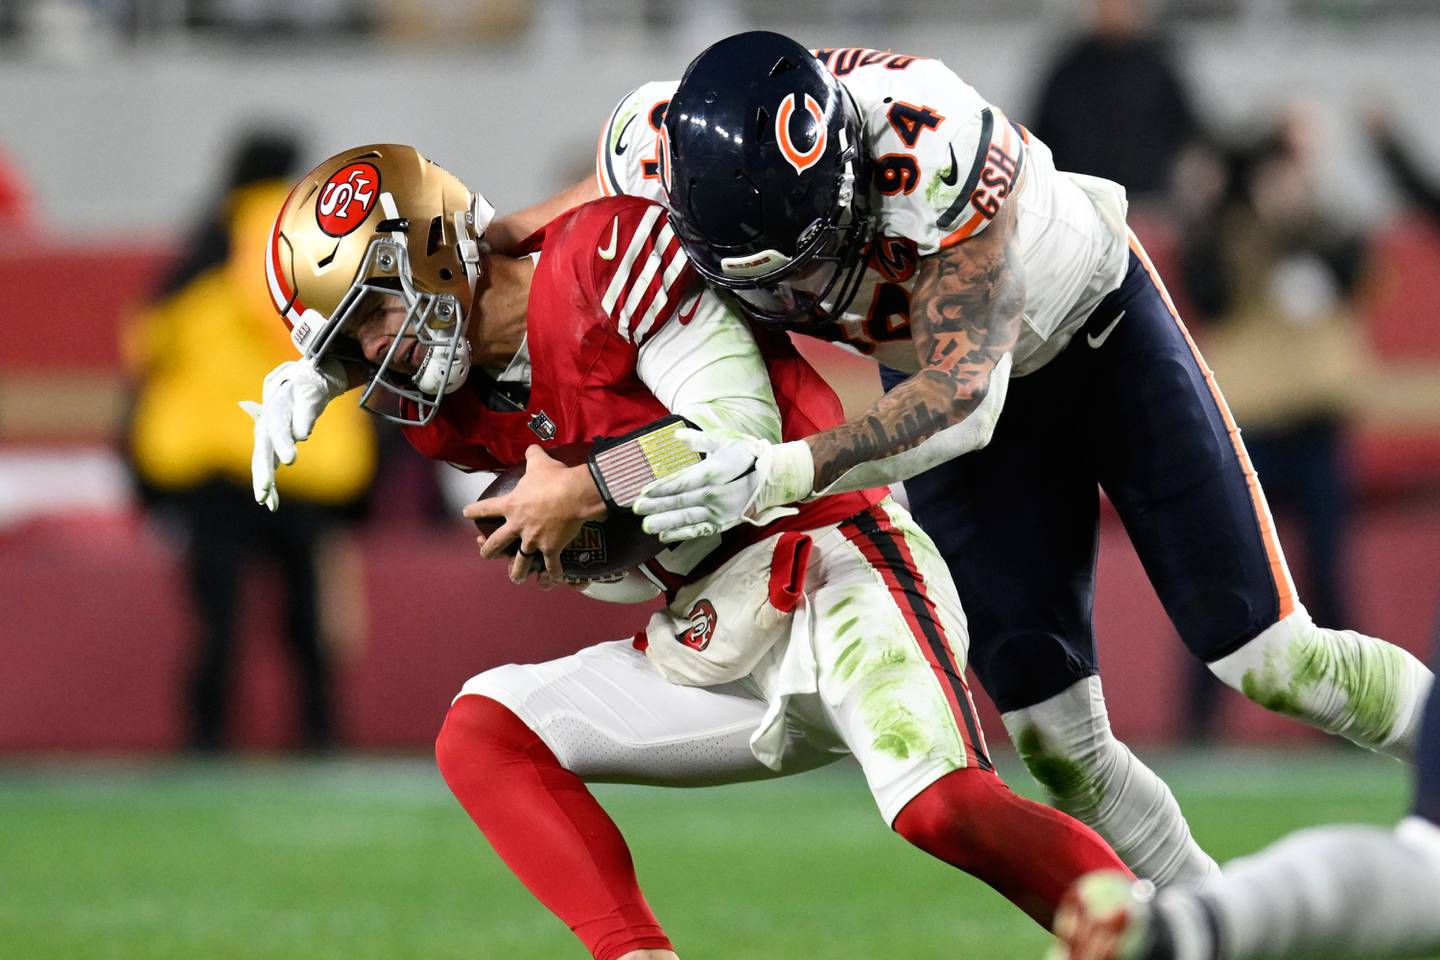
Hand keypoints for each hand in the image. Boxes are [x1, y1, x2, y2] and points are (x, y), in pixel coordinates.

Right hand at [239, 358, 347, 510]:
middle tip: (264, 493)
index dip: (283, 445)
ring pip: (263, 464)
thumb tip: (302, 435)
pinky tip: (272, 505)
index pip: (280, 430)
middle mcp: (265, 427)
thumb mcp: (310, 395)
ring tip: (268, 505)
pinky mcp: (271, 449)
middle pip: (263, 452)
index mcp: (275, 411)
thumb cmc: (305, 390)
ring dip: (265, 485)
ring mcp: (266, 440)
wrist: (295, 387)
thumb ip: (306, 413)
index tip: (291, 461)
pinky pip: (269, 469)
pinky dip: (271, 487)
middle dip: (264, 473)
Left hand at [462, 445, 605, 582]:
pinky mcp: (551, 549)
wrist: (574, 494)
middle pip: (496, 543)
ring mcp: (533, 540)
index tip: (465, 513)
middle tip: (485, 552)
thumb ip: (532, 455)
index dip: (474, 511)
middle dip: (488, 550)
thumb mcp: (540, 462)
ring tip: (515, 578)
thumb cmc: (555, 477)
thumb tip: (532, 447)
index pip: (486, 508)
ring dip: (516, 572)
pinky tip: (550, 583)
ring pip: (519, 561)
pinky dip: (552, 576)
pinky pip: (551, 567)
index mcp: (511, 505)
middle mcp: (517, 526)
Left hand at [632, 429, 811, 542]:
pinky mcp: (722, 523)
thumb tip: (677, 435)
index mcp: (714, 474)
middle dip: (657, 506)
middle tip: (636, 509)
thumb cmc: (747, 456)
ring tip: (646, 526)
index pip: (683, 482)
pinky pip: (699, 531)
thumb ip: (700, 440)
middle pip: (681, 502)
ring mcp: (719, 512)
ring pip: (688, 519)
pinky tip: (664, 535)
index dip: (662, 487)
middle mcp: (715, 495)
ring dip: (665, 522)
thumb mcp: (726, 441)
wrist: (773, 479)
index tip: (644, 491)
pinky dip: (681, 534)